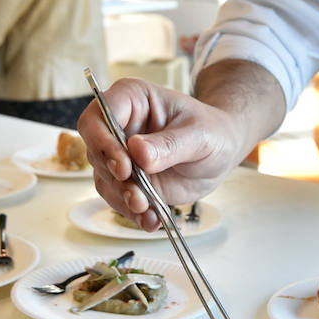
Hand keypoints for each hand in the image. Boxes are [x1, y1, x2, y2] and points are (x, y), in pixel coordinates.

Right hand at [78, 77, 247, 229]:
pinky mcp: (127, 179)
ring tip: (146, 209)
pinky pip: (118, 198)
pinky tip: (151, 220)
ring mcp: (121, 154)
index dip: (103, 142)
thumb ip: (170, 144)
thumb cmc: (212, 130)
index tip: (124, 166)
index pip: (97, 117)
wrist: (222, 152)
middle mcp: (119, 125)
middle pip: (96, 151)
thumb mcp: (199, 134)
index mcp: (131, 99)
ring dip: (122, 198)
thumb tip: (138, 152)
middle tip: (137, 195)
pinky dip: (132, 212)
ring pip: (104, 178)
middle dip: (115, 177)